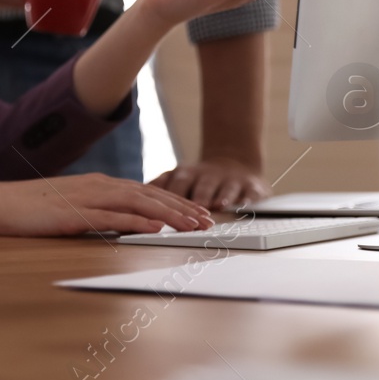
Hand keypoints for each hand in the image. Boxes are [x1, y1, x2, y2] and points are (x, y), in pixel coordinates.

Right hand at [0, 173, 212, 235]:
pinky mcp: (75, 213)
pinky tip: (157, 227)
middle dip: (182, 206)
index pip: (145, 191)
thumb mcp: (69, 206)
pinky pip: (113, 216)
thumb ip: (96, 211)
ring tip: (193, 224)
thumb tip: (122, 222)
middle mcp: (97, 186)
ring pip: (138, 202)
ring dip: (170, 213)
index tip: (197, 213)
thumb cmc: (28, 209)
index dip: (174, 201)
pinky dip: (138, 220)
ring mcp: (86, 198)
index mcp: (97, 184)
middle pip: (149, 193)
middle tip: (208, 220)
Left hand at [150, 157, 269, 209]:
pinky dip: (246, 198)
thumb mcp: (176, 179)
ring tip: (216, 205)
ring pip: (222, 187)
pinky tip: (242, 205)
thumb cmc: (197, 179)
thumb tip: (127, 202)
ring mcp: (228, 179)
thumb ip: (156, 189)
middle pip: (197, 186)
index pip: (172, 185)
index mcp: (183, 174)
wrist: (235, 161)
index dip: (166, 198)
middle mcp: (205, 175)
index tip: (158, 211)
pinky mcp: (250, 186)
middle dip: (193, 201)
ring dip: (218, 196)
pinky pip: (249, 192)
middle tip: (188, 218)